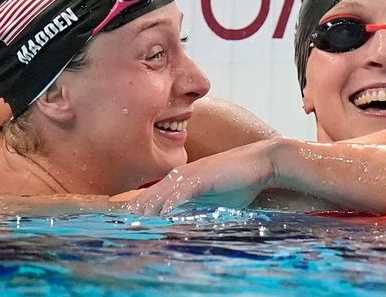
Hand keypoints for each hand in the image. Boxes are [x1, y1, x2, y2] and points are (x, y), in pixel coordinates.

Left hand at [129, 139, 277, 214]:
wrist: (262, 162)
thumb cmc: (241, 181)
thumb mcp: (216, 198)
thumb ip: (199, 206)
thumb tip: (188, 223)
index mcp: (184, 179)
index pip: (157, 193)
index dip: (143, 206)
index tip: (129, 220)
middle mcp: (184, 174)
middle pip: (154, 192)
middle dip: (139, 207)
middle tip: (123, 222)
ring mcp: (193, 174)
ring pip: (164, 191)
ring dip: (150, 205)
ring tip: (137, 219)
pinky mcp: (204, 177)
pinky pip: (184, 191)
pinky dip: (172, 201)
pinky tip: (163, 213)